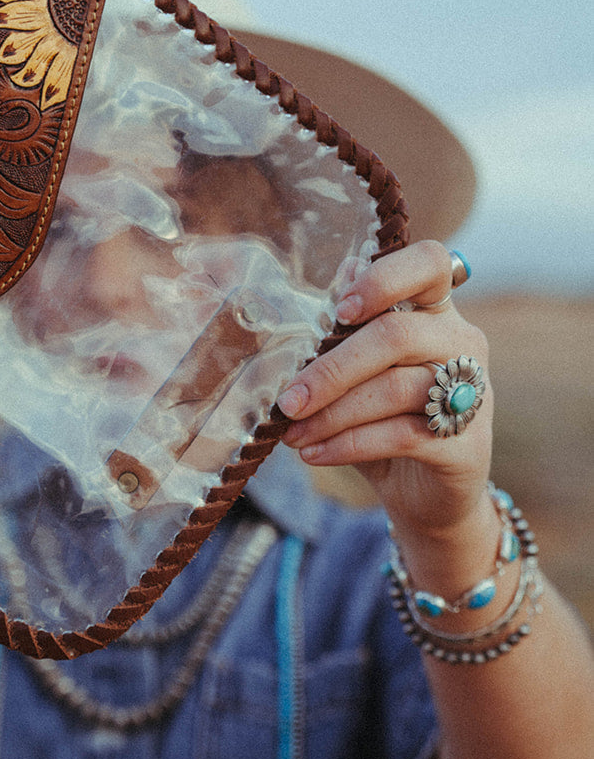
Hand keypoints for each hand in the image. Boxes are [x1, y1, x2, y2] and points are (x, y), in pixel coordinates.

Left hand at [276, 240, 490, 539]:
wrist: (425, 494)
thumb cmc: (384, 421)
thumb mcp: (361, 376)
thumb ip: (345, 336)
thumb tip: (323, 290)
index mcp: (436, 312)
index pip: (429, 264)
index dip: (385, 278)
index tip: (341, 310)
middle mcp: (462, 343)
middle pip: (397, 334)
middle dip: (330, 369)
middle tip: (286, 400)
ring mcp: (473, 392)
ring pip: (395, 388)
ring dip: (333, 413)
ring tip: (292, 434)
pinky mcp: (466, 443)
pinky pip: (401, 435)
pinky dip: (348, 445)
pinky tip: (314, 454)